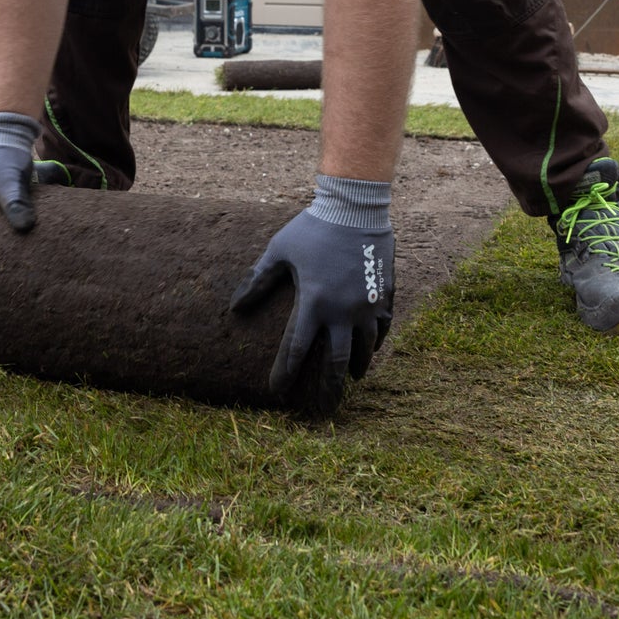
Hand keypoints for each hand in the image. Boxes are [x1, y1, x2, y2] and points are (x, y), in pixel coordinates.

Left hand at [231, 176, 394, 398]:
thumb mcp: (279, 251)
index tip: (277, 392)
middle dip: (330, 390)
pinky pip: (383, 328)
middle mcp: (342, 311)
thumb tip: (234, 307)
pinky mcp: (385, 295)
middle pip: (337, 363)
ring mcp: (367, 305)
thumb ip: (256, 281)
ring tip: (352, 380)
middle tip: (325, 410)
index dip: (285, 374)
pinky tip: (371, 350)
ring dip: (356, 368)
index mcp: (313, 303)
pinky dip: (376, 343)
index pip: (296, 350)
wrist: (355, 208)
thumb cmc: (312, 228)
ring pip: (364, 349)